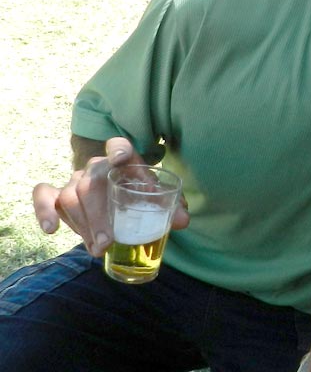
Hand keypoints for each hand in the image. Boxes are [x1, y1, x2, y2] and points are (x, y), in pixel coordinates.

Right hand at [32, 137, 188, 256]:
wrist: (116, 194)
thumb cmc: (138, 194)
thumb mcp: (155, 199)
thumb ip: (171, 207)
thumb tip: (183, 221)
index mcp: (124, 160)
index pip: (119, 145)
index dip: (119, 149)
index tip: (121, 158)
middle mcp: (96, 166)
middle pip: (91, 184)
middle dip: (98, 216)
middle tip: (108, 242)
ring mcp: (75, 179)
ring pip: (70, 196)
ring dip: (82, 225)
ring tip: (98, 249)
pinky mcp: (57, 193)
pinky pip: (43, 195)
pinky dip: (44, 210)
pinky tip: (51, 229)